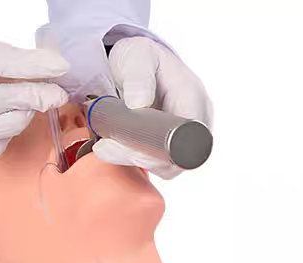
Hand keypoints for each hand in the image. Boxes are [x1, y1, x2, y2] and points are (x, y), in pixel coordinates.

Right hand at [0, 38, 68, 158]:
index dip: (36, 66)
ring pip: (0, 129)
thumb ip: (24, 60)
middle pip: (0, 102)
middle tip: (55, 95)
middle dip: (34, 98)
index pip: (4, 64)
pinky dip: (8, 137)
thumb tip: (60, 67)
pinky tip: (6, 123)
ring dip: (20, 119)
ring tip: (24, 107)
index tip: (62, 67)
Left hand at [92, 37, 213, 179]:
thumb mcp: (136, 56)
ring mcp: (184, 137)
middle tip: (108, 148)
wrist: (135, 65)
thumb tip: (138, 105)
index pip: (189, 138)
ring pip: (166, 166)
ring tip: (106, 146)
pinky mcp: (168, 147)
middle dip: (144, 158)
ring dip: (136, 161)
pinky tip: (115, 148)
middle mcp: (195, 122)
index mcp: (193, 98)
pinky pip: (156, 164)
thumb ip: (138, 77)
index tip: (133, 148)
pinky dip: (135, 159)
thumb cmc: (140, 58)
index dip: (164, 150)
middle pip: (179, 159)